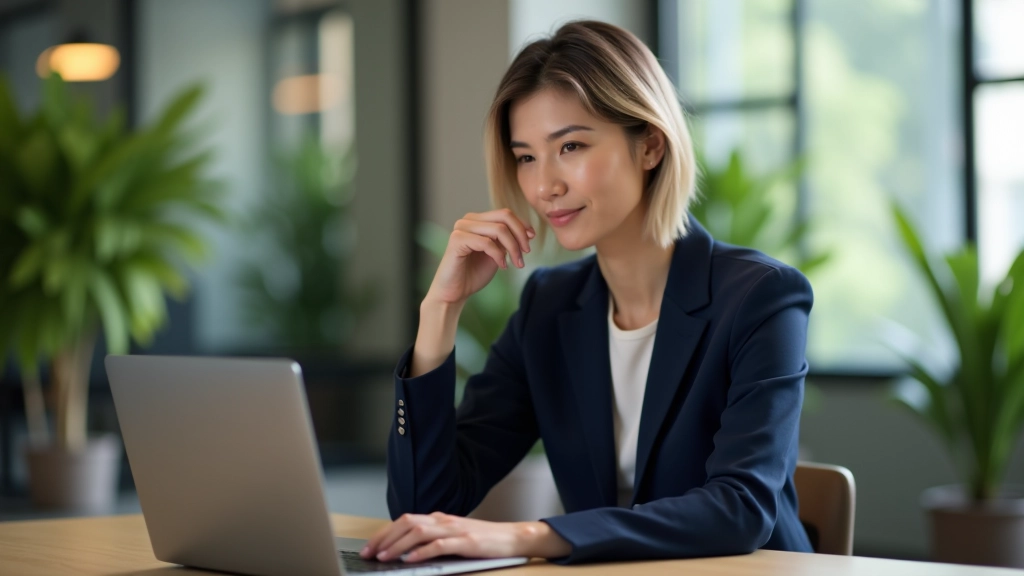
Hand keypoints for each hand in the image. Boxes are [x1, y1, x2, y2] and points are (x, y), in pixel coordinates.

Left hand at [359, 512, 570, 562]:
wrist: (512, 537)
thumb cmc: (482, 539)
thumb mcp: (453, 536)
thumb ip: (432, 540)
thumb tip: (405, 552)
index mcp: (438, 518)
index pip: (404, 521)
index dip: (384, 533)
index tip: (369, 547)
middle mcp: (443, 520)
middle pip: (406, 523)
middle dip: (384, 538)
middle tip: (369, 554)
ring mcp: (454, 529)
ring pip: (418, 532)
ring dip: (397, 545)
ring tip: (384, 557)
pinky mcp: (465, 542)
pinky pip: (439, 545)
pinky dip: (421, 552)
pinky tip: (410, 560)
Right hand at [425, 209, 534, 306]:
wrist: (455, 292)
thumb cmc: (474, 274)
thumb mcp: (497, 253)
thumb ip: (508, 240)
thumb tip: (528, 231)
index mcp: (478, 220)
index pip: (505, 214)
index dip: (522, 226)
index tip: (531, 241)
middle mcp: (468, 220)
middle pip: (504, 216)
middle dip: (520, 235)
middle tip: (526, 253)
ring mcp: (461, 228)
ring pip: (499, 229)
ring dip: (513, 248)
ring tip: (517, 264)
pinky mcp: (457, 239)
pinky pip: (487, 242)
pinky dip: (499, 255)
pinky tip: (502, 267)